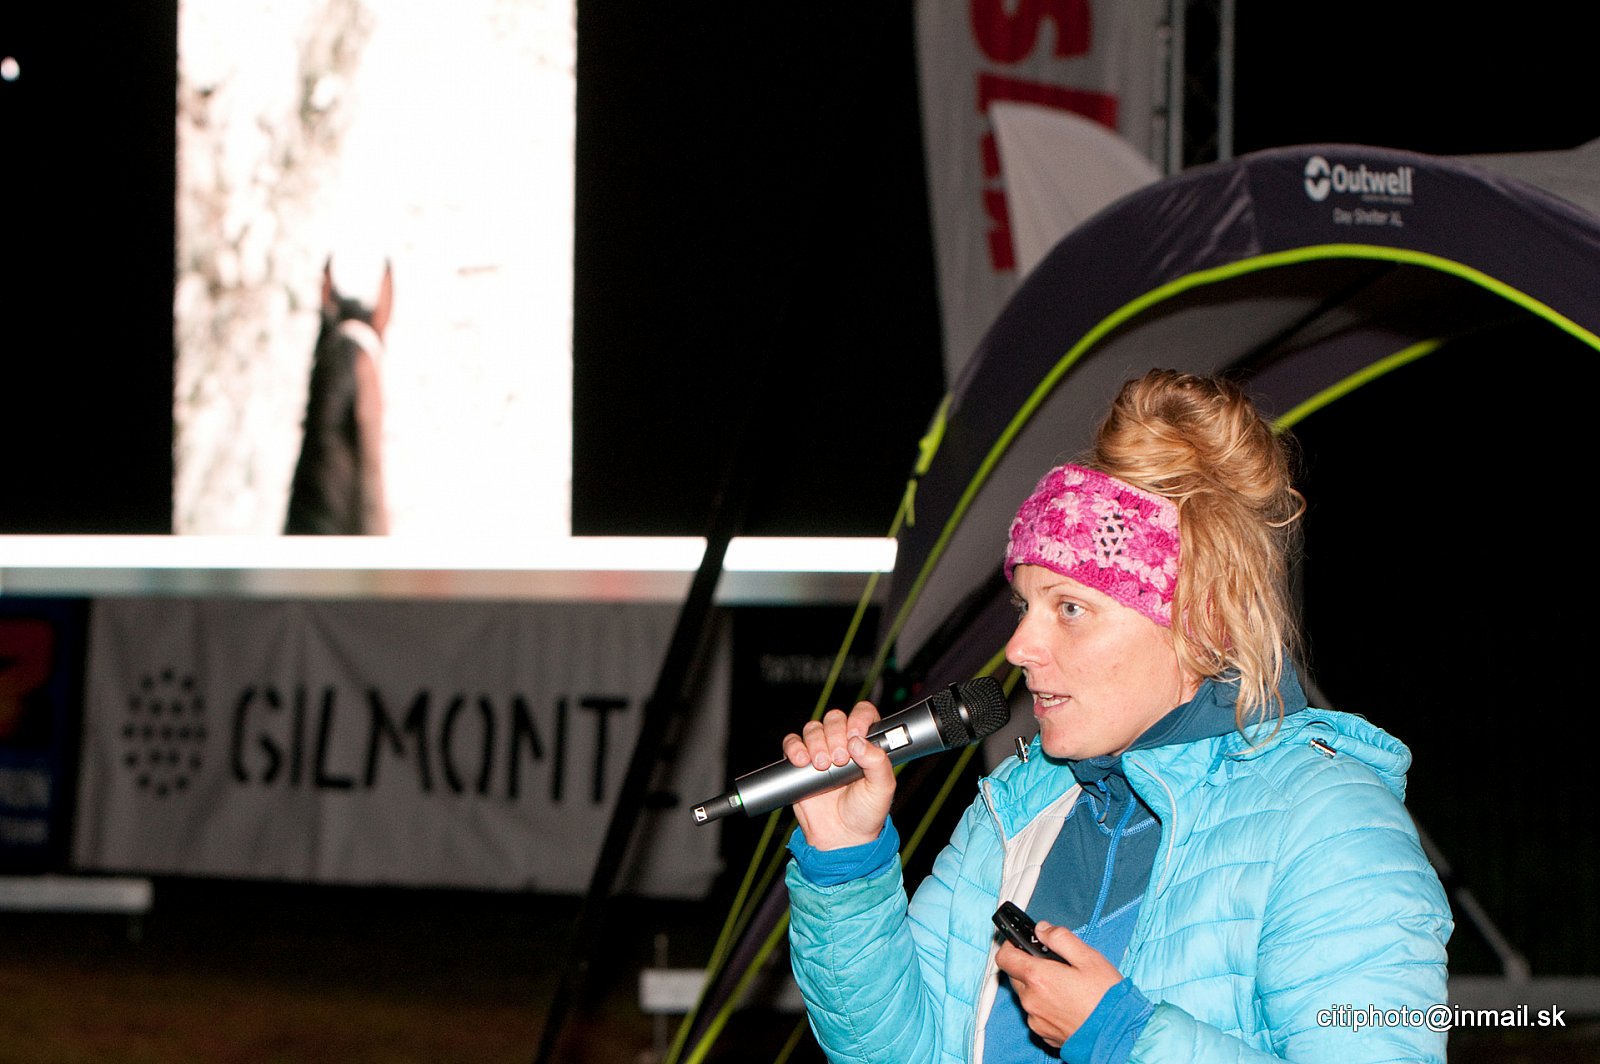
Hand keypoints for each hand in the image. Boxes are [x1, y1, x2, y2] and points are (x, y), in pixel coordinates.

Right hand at [782, 702, 895, 849]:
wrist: (842, 838)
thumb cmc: (866, 813)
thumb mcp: (882, 789)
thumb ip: (878, 763)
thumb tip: (859, 742)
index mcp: (867, 744)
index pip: (863, 714)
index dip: (859, 719)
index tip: (856, 735)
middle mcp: (843, 743)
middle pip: (835, 718)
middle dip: (836, 735)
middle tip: (840, 759)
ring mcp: (821, 751)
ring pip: (813, 728)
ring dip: (817, 742)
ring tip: (823, 765)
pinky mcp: (801, 764)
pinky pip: (792, 743)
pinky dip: (795, 748)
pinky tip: (803, 762)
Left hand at [994, 921, 1122, 1047]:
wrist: (1118, 1035)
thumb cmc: (1106, 998)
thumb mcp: (1088, 958)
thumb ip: (1060, 938)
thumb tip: (1042, 929)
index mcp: (1038, 978)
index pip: (1005, 957)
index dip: (1011, 945)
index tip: (1023, 942)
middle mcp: (1031, 1000)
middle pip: (1015, 976)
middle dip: (1028, 966)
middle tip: (1054, 964)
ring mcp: (1036, 1020)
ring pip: (1026, 996)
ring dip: (1037, 987)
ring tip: (1065, 986)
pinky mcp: (1044, 1034)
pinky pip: (1036, 1014)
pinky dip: (1045, 1006)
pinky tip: (1067, 1004)